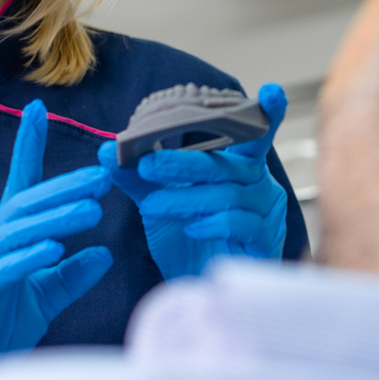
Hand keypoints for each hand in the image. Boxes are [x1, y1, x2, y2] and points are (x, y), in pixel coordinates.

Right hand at [0, 101, 112, 379]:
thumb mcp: (41, 300)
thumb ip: (69, 277)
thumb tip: (104, 253)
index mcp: (3, 242)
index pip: (19, 188)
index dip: (27, 148)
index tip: (37, 109)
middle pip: (25, 205)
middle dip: (64, 187)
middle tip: (104, 175)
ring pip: (15, 233)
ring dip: (55, 219)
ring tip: (91, 210)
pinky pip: (0, 272)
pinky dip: (28, 258)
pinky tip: (55, 249)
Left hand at [107, 83, 288, 279]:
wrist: (195, 288)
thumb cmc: (186, 240)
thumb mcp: (157, 202)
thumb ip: (136, 176)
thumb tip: (106, 151)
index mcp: (241, 167)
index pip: (255, 135)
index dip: (266, 113)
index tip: (272, 91)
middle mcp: (260, 185)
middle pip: (228, 164)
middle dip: (185, 163)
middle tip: (148, 164)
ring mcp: (267, 213)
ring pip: (230, 195)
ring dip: (187, 198)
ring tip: (154, 205)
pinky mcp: (266, 242)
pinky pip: (242, 224)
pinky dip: (213, 224)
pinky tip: (191, 229)